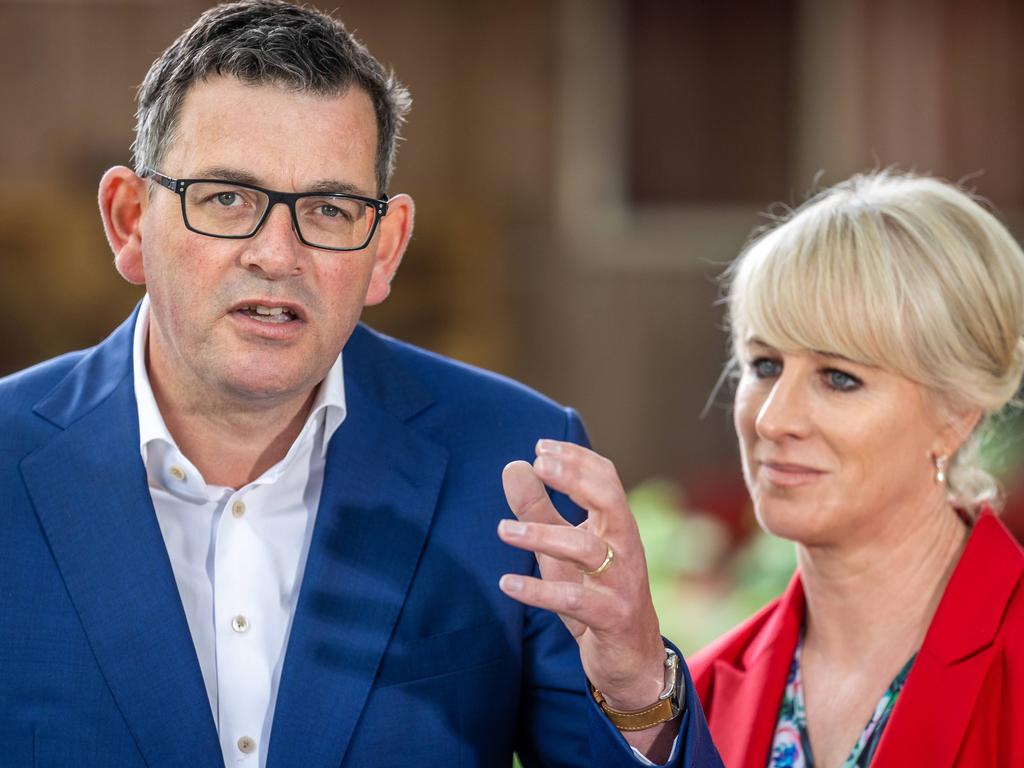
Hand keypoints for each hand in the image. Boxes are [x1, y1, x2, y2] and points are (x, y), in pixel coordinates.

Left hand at [497, 440, 669, 727]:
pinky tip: (507, 583)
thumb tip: (514, 466)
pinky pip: (575, 600)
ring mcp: (621, 583)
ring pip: (587, 550)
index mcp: (616, 526)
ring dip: (543, 535)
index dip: (577, 458)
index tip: (540, 447)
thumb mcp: (562, 550)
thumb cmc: (595, 594)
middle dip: (575, 478)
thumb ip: (539, 509)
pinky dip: (539, 591)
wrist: (631, 659)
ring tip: (502, 530)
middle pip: (609, 501)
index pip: (607, 478)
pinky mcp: (611, 617)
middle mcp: (625, 548)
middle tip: (538, 464)